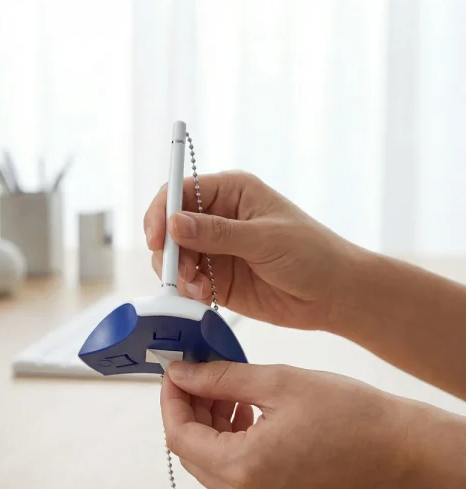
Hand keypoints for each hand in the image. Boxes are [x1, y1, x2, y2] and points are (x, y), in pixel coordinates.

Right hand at [144, 171, 359, 329]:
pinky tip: (203, 296)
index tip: (156, 237)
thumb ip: (218, 233)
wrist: (332, 294)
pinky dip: (186, 290)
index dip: (162, 212)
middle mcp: (218, 218)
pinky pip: (187, 282)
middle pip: (170, 227)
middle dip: (168, 250)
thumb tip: (174, 224)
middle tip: (181, 271)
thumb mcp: (265, 238)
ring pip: (174, 257)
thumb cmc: (311, 253)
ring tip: (197, 288)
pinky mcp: (216, 279)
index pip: (182, 192)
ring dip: (177, 274)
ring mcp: (215, 250)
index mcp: (231, 193)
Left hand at [162, 361, 414, 488]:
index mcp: (246, 469)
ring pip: (215, 468)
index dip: (172, 402)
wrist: (401, 448)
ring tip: (231, 396)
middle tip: (203, 380)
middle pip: (195, 455)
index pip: (180, 437)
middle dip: (193, 414)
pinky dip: (234, 449)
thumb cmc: (349, 412)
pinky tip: (249, 419)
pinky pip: (239, 481)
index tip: (175, 376)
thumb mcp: (276, 382)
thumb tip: (182, 375)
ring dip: (213, 430)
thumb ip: (219, 378)